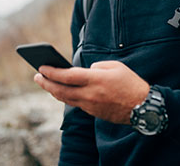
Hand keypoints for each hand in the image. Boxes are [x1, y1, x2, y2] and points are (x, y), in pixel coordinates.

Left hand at [34, 60, 149, 123]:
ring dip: (53, 91)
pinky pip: (76, 104)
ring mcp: (91, 105)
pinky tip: (62, 91)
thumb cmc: (130, 83)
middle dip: (46, 83)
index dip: (52, 72)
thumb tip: (85, 71)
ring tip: (46, 83)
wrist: (143, 107)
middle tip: (36, 76)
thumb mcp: (115, 66)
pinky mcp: (93, 113)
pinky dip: (66, 97)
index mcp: (95, 79)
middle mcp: (90, 94)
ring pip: (66, 99)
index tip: (41, 67)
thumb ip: (97, 66)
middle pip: (61, 90)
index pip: (67, 76)